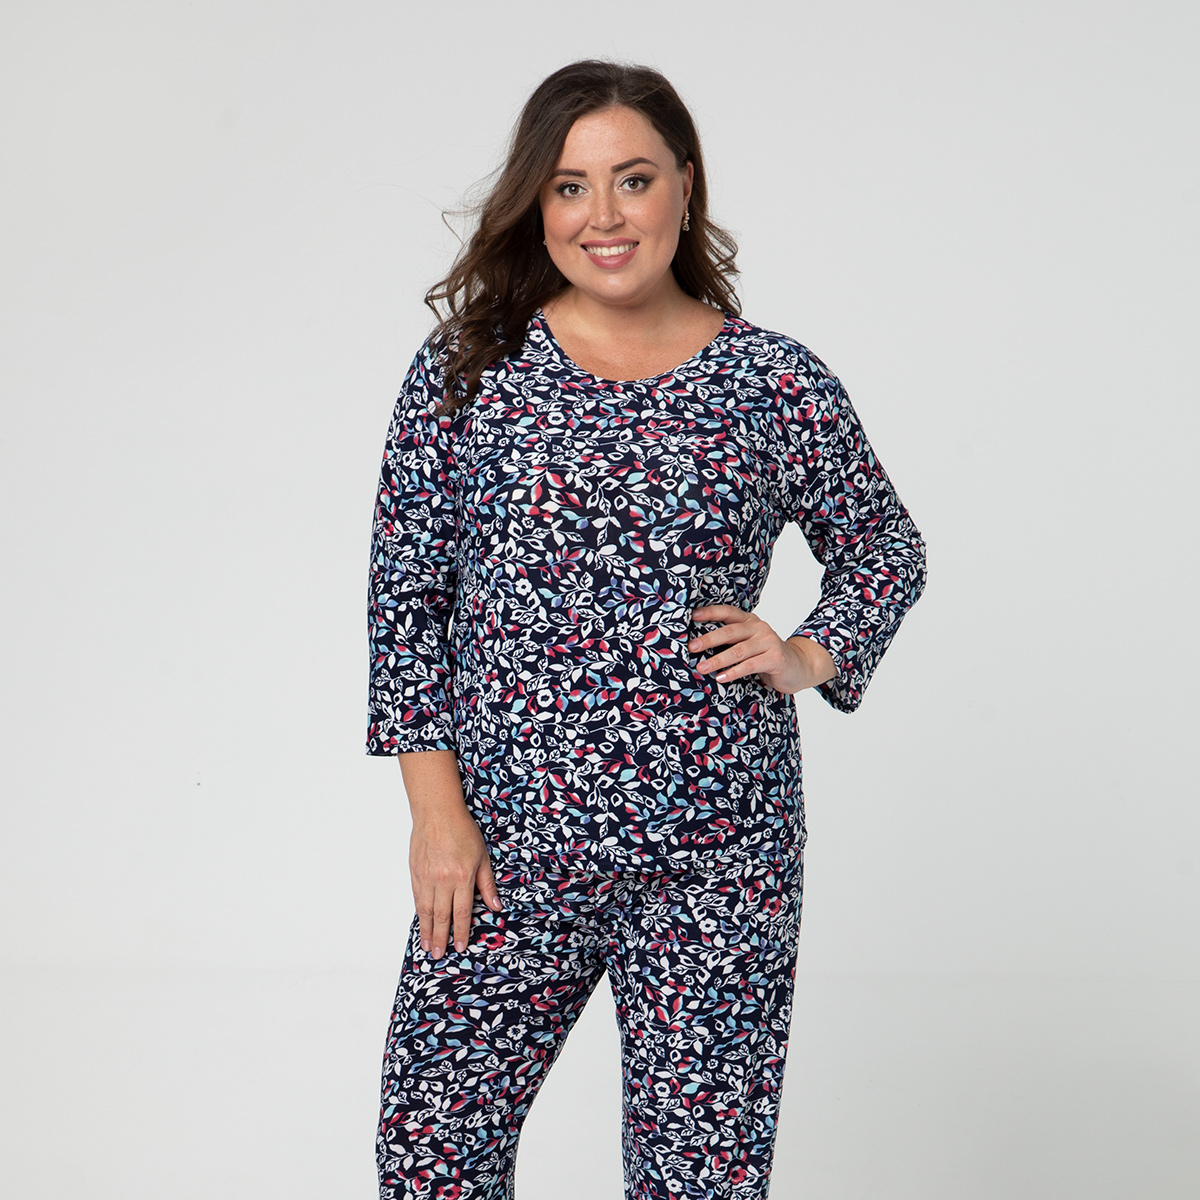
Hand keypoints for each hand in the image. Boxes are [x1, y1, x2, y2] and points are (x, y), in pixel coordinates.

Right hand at [407, 786, 501, 960]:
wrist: (437, 813)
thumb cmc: (462, 831)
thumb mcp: (483, 857)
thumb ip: (487, 884)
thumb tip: (496, 906)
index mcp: (462, 878)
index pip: (462, 912)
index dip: (461, 932)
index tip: (460, 946)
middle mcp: (443, 881)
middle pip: (441, 916)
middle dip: (441, 938)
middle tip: (439, 955)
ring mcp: (427, 878)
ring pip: (426, 910)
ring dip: (427, 931)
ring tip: (427, 946)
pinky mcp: (415, 873)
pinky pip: (417, 898)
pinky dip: (419, 913)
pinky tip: (421, 922)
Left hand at [689, 604, 837, 694]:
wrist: (799, 666)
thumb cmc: (767, 656)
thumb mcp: (750, 644)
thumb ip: (732, 641)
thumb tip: (698, 645)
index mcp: (750, 621)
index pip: (728, 612)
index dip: (710, 612)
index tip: (692, 616)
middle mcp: (759, 628)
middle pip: (730, 631)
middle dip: (708, 639)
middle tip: (691, 647)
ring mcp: (769, 642)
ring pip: (738, 650)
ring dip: (718, 660)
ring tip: (701, 668)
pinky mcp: (775, 658)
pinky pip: (750, 665)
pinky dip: (734, 672)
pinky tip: (721, 678)